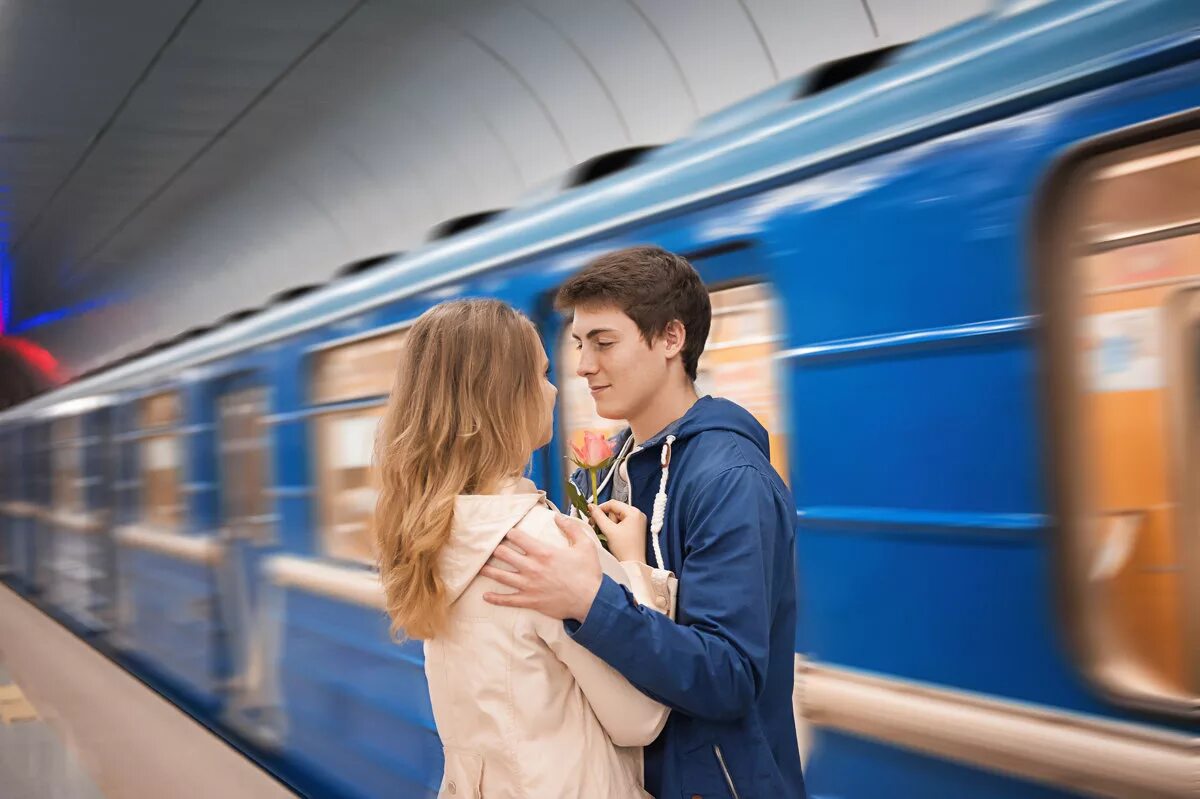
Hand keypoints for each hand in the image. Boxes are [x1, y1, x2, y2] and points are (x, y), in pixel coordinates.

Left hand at [481, 515, 602, 621]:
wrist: (591, 601)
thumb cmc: (588, 573)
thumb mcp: (585, 546)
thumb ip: (571, 528)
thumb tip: (558, 516)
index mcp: (543, 552)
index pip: (518, 537)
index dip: (510, 533)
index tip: (508, 533)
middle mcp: (532, 567)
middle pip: (504, 554)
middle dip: (496, 549)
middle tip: (491, 548)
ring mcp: (528, 585)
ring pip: (501, 576)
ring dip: (488, 571)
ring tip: (479, 567)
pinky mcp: (530, 601)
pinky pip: (508, 600)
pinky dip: (495, 598)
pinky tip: (485, 596)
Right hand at [589, 500, 646, 562]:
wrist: (633, 564)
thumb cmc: (624, 548)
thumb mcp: (609, 530)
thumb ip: (598, 516)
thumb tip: (591, 507)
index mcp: (634, 512)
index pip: (613, 503)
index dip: (600, 508)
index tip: (591, 514)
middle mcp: (638, 514)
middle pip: (615, 510)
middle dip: (606, 519)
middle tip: (599, 527)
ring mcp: (638, 522)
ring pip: (617, 517)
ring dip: (610, 524)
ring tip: (609, 534)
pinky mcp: (636, 528)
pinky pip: (622, 523)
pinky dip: (615, 528)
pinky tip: (614, 536)